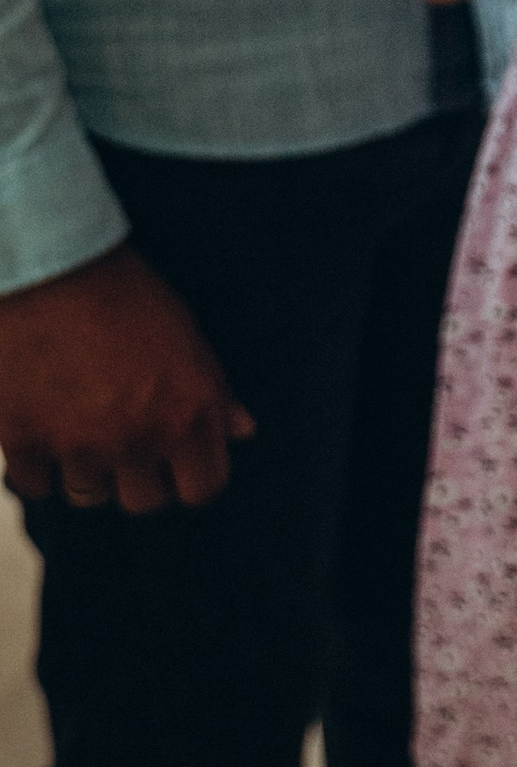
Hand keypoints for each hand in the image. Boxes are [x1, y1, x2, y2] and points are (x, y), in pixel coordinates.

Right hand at [0, 243, 253, 511]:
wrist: (48, 265)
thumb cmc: (122, 290)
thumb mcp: (186, 334)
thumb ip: (214, 392)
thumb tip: (243, 430)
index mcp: (189, 412)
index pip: (203, 488)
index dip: (189, 478)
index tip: (176, 465)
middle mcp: (139, 438)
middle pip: (144, 501)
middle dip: (136, 478)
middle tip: (123, 443)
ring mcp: (80, 446)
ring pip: (88, 495)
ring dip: (86, 470)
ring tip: (79, 428)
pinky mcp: (24, 442)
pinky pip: (35, 484)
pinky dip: (35, 465)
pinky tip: (40, 432)